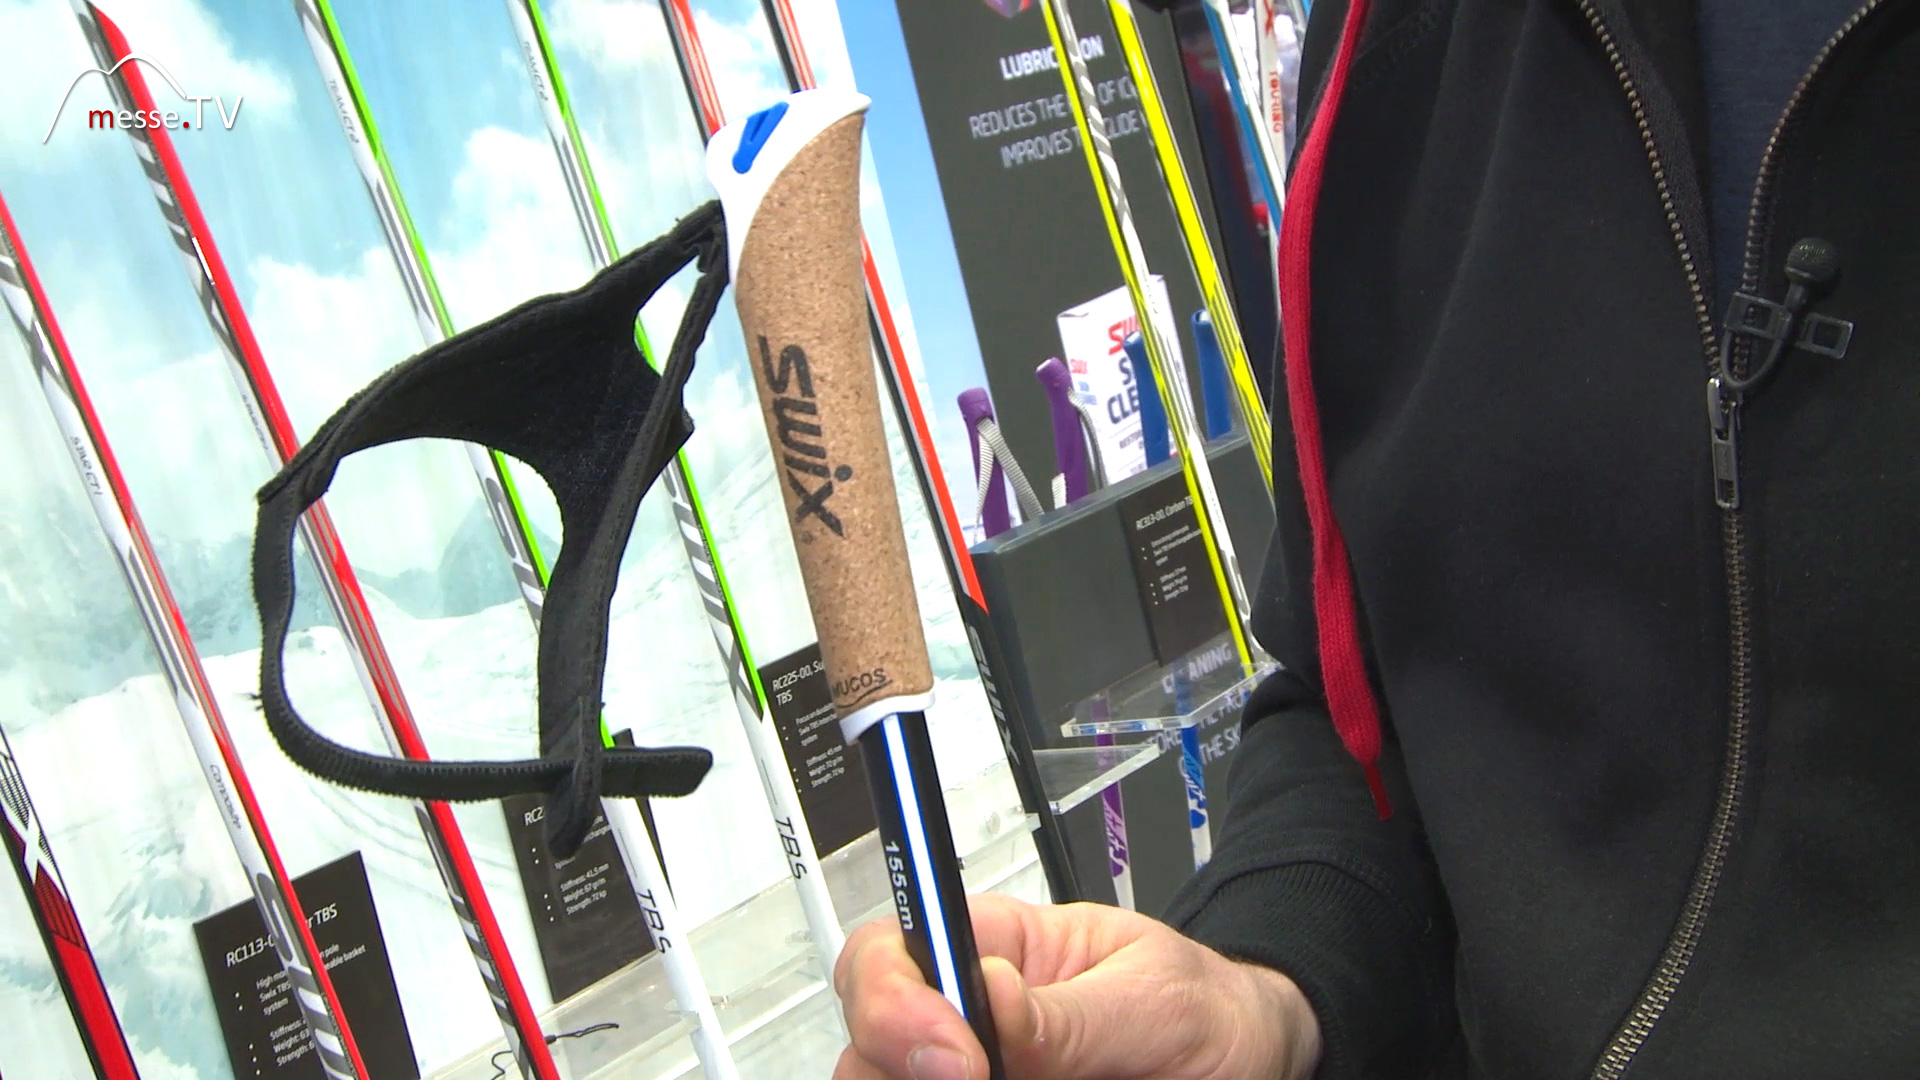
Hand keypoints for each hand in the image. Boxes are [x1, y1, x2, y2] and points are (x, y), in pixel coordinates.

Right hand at [832, 892, 1320, 1079]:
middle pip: (867, 1051)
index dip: (891, 1000)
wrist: (1258, 1065)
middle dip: (899, 1070)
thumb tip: (984, 995)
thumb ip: (1067, 1012)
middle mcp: (969, 1028)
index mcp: (993, 956)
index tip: (953, 1055)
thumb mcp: (1155, 1000)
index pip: (889, 953)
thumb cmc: (1208, 1016)